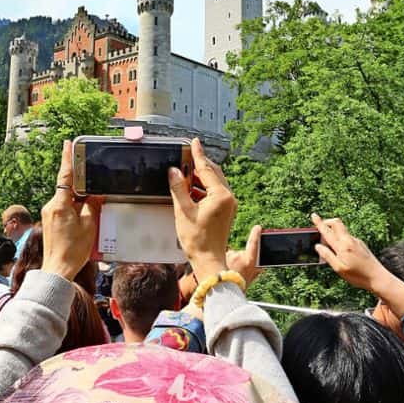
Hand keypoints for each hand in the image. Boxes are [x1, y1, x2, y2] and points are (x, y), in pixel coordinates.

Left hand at [41, 141, 102, 279]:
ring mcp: (49, 214)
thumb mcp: (89, 225)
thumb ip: (92, 205)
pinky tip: (84, 220)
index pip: (65, 177)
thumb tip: (94, 194)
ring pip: (67, 200)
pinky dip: (75, 210)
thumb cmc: (73, 250)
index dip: (67, 159)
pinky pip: (64, 209)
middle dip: (81, 187)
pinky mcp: (50, 222)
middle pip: (68, 189)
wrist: (57, 269)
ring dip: (79, 202)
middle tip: (92, 185)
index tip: (68, 144)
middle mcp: (51, 206)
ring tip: (91, 213)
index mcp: (60, 205)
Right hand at [168, 139, 236, 278]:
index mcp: (221, 195)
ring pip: (215, 182)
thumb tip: (173, 171)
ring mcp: (229, 205)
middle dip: (199, 165)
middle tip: (185, 156)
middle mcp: (229, 197)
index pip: (206, 169)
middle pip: (213, 173)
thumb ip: (178, 188)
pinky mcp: (226, 211)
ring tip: (183, 174)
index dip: (198, 155)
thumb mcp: (183, 211)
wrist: (208, 260)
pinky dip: (203, 188)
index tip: (194, 142)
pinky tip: (190, 189)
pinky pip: (215, 192)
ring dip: (200, 177)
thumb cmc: (197, 239)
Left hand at [226, 225, 262, 285]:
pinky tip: (221, 270)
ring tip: (228, 273)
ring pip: (230, 256)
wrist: (224, 291)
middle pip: (239, 253)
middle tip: (237, 271)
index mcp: (249, 261)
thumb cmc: (239, 285)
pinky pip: (222, 257)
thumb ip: (257, 271)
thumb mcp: (251, 278)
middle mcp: (238, 256)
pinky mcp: (219, 257)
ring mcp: (228, 256)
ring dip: (229, 262)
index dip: (256, 235)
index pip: (253, 244)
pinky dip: (222, 262)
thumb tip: (262, 266)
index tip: (258, 227)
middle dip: (238, 260)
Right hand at [313, 214, 403, 316]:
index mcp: (343, 246)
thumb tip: (318, 246)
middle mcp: (350, 240)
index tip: (314, 215)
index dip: (319, 223)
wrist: (378, 277)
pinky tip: (341, 253)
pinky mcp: (361, 244)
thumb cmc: (358, 275)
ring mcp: (356, 241)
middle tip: (320, 230)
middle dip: (327, 222)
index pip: (328, 231)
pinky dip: (340, 240)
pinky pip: (347, 237)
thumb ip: (327, 256)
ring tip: (329, 249)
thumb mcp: (339, 268)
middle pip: (337, 223)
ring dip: (334, 233)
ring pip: (342, 231)